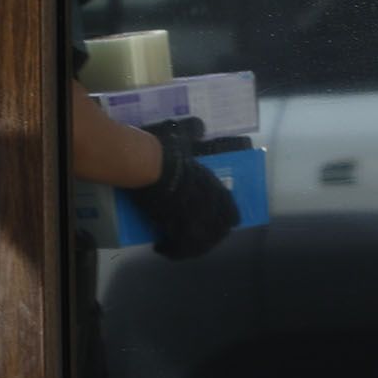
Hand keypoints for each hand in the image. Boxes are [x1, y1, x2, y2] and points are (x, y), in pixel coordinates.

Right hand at [139, 122, 239, 260]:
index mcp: (214, 186)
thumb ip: (192, 132)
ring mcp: (193, 217)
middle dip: (207, 239)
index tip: (218, 225)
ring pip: (201, 243)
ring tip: (175, 247)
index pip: (231, 213)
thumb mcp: (182, 138)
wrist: (145, 165)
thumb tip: (199, 126)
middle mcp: (209, 205)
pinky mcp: (175, 226)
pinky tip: (160, 248)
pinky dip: (171, 251)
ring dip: (190, 249)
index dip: (226, 222)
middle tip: (192, 239)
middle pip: (218, 232)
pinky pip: (179, 247)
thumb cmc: (163, 150)